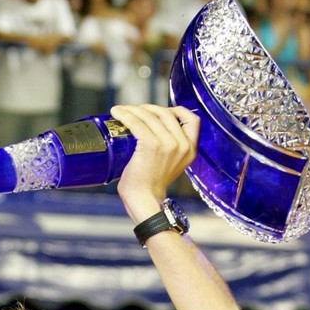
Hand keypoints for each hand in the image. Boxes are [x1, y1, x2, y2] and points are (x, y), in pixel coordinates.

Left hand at [110, 104, 198, 223]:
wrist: (144, 201)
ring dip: (133, 109)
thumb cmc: (150, 186)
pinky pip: (137, 122)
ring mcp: (168, 144)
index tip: (160, 111)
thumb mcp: (169, 165)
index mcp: (190, 150)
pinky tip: (116, 113)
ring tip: (120, 110)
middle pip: (166, 113)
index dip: (176, 111)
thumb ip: (168, 150)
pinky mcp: (151, 145)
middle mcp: (182, 144)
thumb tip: (151, 133)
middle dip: (148, 108)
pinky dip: (125, 115)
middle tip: (134, 111)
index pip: (192, 120)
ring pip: (150, 116)